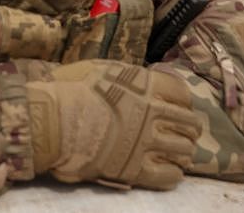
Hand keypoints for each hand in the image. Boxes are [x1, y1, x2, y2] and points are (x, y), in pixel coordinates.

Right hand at [26, 60, 200, 188]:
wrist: (54, 121)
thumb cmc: (69, 90)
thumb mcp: (98, 68)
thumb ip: (122, 75)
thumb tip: (131, 78)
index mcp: (146, 86)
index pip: (181, 94)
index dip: (181, 101)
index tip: (177, 106)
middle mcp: (154, 113)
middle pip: (188, 123)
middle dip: (188, 128)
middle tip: (183, 132)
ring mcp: (148, 142)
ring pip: (183, 150)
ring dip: (182, 151)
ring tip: (177, 153)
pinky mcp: (137, 168)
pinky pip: (169, 175)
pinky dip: (173, 173)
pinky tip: (169, 170)